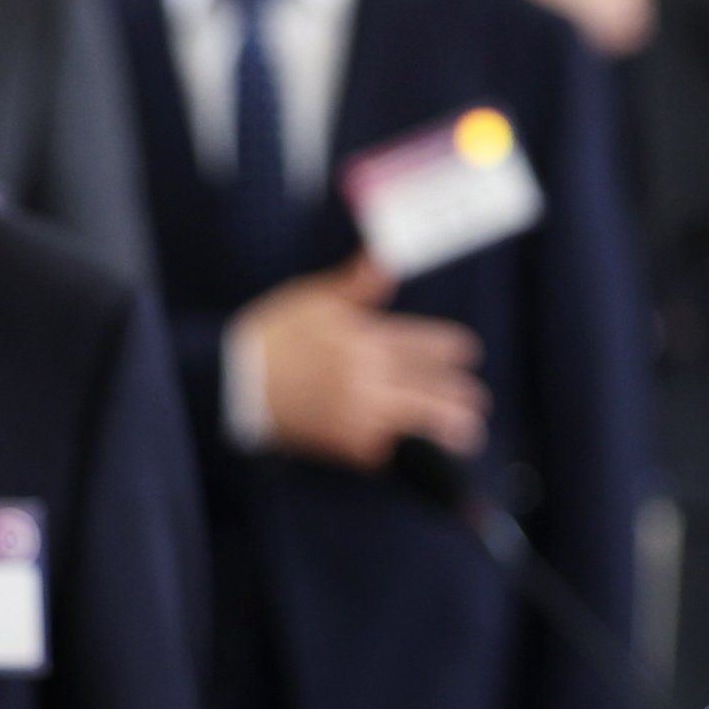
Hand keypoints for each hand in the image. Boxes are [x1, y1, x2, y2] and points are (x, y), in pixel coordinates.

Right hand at [234, 257, 488, 465]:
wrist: (231, 381)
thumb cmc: (272, 335)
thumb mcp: (314, 299)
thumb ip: (358, 283)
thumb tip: (387, 256)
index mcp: (365, 339)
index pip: (422, 345)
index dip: (450, 350)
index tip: (469, 352)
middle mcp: (368, 378)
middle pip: (429, 389)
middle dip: (458, 396)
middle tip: (478, 402)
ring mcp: (358, 413)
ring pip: (416, 424)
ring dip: (444, 430)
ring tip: (467, 435)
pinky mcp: (342, 443)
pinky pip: (384, 450)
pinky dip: (402, 450)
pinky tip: (418, 452)